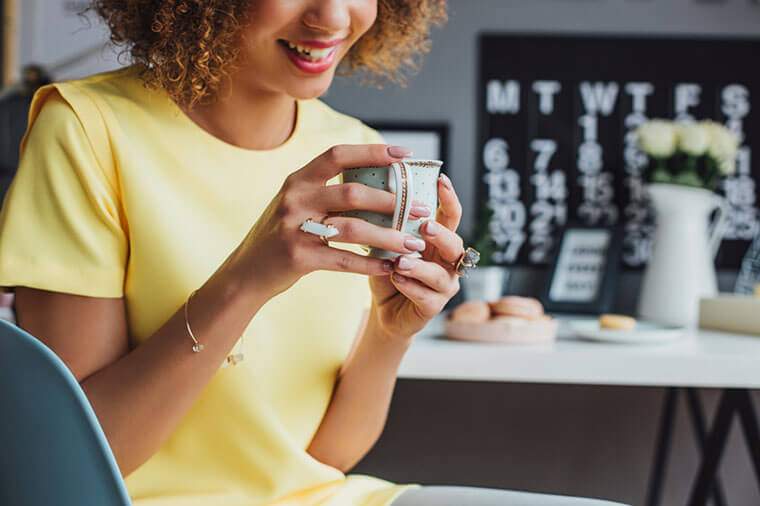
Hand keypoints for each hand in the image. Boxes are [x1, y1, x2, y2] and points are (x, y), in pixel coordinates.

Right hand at [228, 144, 427, 299]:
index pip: (338, 155)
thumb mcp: (296, 204)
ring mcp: (295, 228)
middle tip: (420, 209)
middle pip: (353, 193)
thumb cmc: (281, 235)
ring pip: (353, 229)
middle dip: (392, 201)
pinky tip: (390, 267)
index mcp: (298, 179)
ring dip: (388, 237)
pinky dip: (369, 265)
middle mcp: (295, 199)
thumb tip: (377, 183)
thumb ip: (326, 191)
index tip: (405, 155)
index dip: (373, 152)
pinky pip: (343, 261)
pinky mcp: (298, 258)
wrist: (247, 272)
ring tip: (413, 244)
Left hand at [368, 173, 463, 339]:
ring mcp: (444, 286)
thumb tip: (375, 194)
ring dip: (420, 267)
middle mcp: (447, 262)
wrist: (384, 309)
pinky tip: (395, 278)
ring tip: (400, 261)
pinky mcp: (433, 307)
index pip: (451, 217)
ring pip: (441, 275)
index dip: (450, 199)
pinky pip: (425, 296)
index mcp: (438, 241)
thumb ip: (389, 225)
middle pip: (454, 244)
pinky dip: (409, 286)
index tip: (441, 180)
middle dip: (440, 235)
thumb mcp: (385, 243)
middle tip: (424, 226)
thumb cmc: (388, 269)